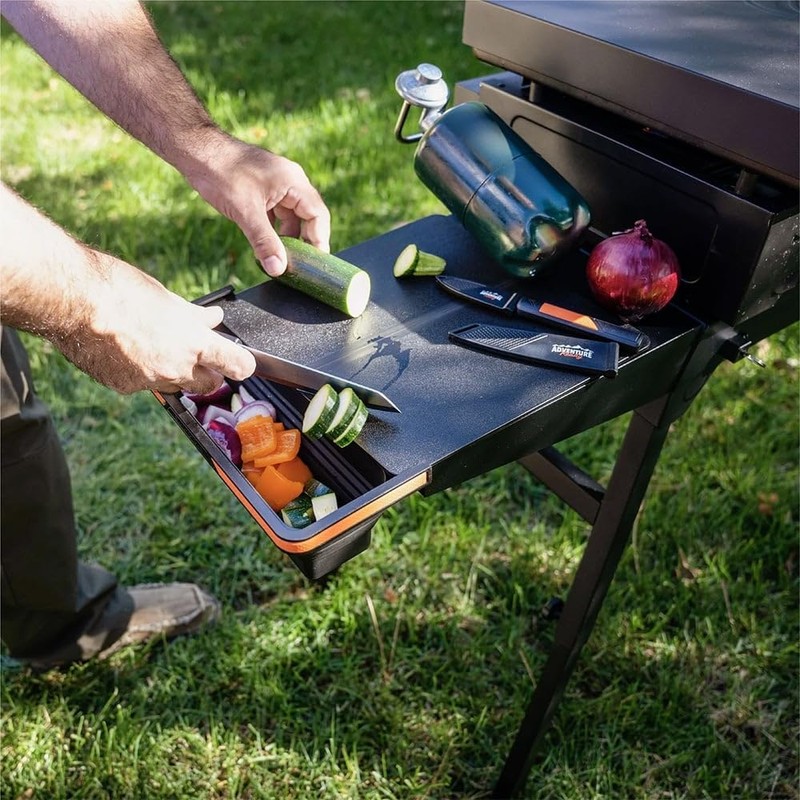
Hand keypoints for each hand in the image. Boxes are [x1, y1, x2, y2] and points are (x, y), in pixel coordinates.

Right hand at [59, 254, 255, 394]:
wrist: (74, 300)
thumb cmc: (120, 289)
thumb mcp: (167, 298)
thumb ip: (194, 316)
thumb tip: (213, 319)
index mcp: (193, 342)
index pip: (235, 364)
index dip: (242, 364)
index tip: (243, 363)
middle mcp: (175, 366)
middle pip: (207, 384)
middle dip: (208, 373)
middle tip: (200, 356)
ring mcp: (149, 380)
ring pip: (173, 385)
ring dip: (173, 372)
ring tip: (155, 345)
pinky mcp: (123, 386)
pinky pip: (142, 384)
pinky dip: (141, 372)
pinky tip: (128, 351)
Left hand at [186, 135, 330, 276]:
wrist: (196, 151)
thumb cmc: (221, 172)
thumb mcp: (246, 212)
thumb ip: (264, 242)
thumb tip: (278, 268)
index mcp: (294, 182)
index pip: (318, 215)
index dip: (319, 240)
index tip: (315, 262)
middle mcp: (290, 182)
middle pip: (308, 217)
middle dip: (304, 242)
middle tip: (298, 265)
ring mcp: (277, 185)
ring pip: (291, 218)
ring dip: (287, 238)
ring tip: (279, 258)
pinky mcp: (263, 190)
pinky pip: (277, 214)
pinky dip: (274, 230)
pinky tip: (265, 245)